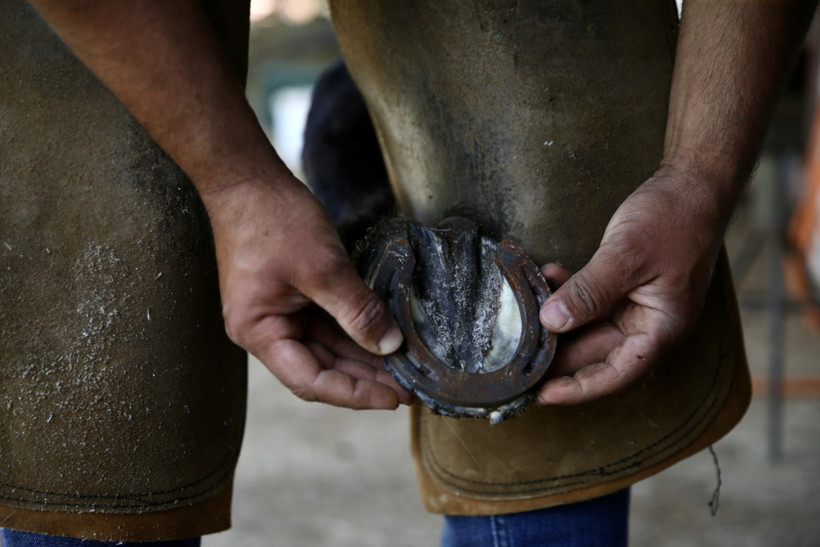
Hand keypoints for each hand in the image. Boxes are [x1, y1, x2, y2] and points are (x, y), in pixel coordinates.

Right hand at [203, 175, 409, 409]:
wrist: (246, 178)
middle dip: (366, 379)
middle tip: (410, 388)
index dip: (356, 394)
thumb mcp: (323, 269)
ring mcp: (278, 313)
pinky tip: (385, 337)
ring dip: (363, 356)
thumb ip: (358, 312)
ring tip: (404, 368)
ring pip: (327, 347)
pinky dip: (355, 330)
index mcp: (260, 334)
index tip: (394, 398)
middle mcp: (266, 331)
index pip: (313, 381)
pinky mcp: (291, 295)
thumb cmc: (273, 220)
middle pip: (322, 368)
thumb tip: (391, 346)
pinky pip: (326, 323)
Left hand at [536, 170, 727, 404]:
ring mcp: (634, 305)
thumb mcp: (626, 256)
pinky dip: (566, 291)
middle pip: (595, 353)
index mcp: (661, 328)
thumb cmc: (674, 219)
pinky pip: (588, 299)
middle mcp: (648, 323)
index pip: (615, 373)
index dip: (577, 388)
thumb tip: (552, 321)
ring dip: (556, 320)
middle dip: (557, 356)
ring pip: (587, 326)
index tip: (542, 395)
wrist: (692, 185)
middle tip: (517, 361)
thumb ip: (589, 292)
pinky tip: (547, 277)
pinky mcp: (622, 285)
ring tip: (523, 318)